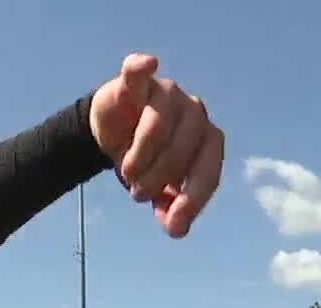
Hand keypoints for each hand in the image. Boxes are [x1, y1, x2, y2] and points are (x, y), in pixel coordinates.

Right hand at [89, 53, 223, 238]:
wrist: (112, 135)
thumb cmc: (145, 161)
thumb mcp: (157, 190)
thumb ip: (169, 209)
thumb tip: (176, 230)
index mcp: (206, 139)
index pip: (208, 168)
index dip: (193, 198)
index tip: (172, 222)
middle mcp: (193, 112)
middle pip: (183, 146)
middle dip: (160, 176)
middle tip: (138, 194)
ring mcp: (166, 94)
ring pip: (158, 123)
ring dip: (142, 153)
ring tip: (127, 173)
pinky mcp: (136, 83)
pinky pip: (139, 72)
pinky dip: (141, 67)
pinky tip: (147, 65)